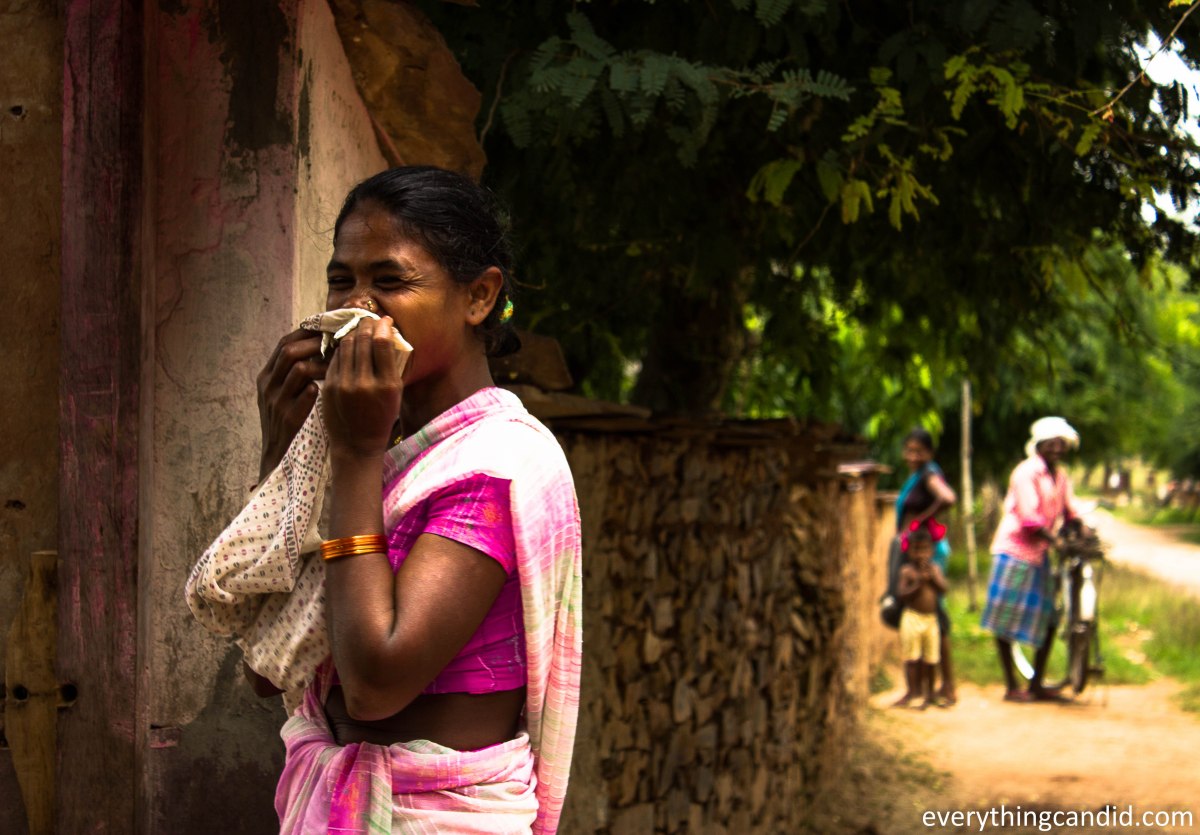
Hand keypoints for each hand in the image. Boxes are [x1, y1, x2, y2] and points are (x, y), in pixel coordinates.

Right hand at [257, 329, 325, 479]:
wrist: (278, 457)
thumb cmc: (287, 421)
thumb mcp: (283, 394)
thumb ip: (294, 373)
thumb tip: (320, 346)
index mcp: (266, 377)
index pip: (284, 343)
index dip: (307, 333)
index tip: (329, 329)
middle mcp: (268, 386)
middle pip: (290, 351)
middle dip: (316, 344)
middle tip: (339, 342)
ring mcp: (277, 401)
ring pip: (299, 368)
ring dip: (322, 363)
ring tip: (339, 363)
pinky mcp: (289, 417)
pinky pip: (308, 392)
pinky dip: (322, 385)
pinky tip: (334, 386)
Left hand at [322, 316, 404, 459]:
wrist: (357, 444)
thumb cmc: (381, 417)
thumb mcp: (395, 394)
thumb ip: (391, 366)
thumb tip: (386, 333)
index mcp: (387, 385)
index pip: (382, 343)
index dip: (382, 326)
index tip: (384, 320)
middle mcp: (365, 383)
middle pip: (362, 340)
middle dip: (365, 325)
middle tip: (368, 320)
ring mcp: (344, 385)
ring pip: (346, 346)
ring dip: (352, 334)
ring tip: (357, 330)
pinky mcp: (329, 387)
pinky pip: (334, 359)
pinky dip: (341, 350)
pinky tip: (347, 348)